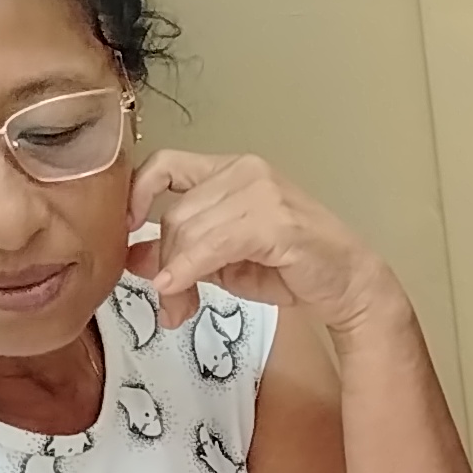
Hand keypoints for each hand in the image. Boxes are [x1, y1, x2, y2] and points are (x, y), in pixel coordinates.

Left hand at [127, 151, 407, 339]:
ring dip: (174, 275)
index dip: (136, 194)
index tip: (124, 230)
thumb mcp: (222, 261)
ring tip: (178, 309)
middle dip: (162, 262)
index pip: (165, 164)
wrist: (348, 285)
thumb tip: (132, 257)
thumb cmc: (291, 269)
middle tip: (168, 302)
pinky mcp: (275, 221)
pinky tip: (177, 291)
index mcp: (230, 170)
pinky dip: (187, 269)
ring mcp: (262, 192)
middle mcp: (245, 171)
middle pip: (174, 212)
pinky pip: (212, 244)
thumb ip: (181, 251)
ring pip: (187, 229)